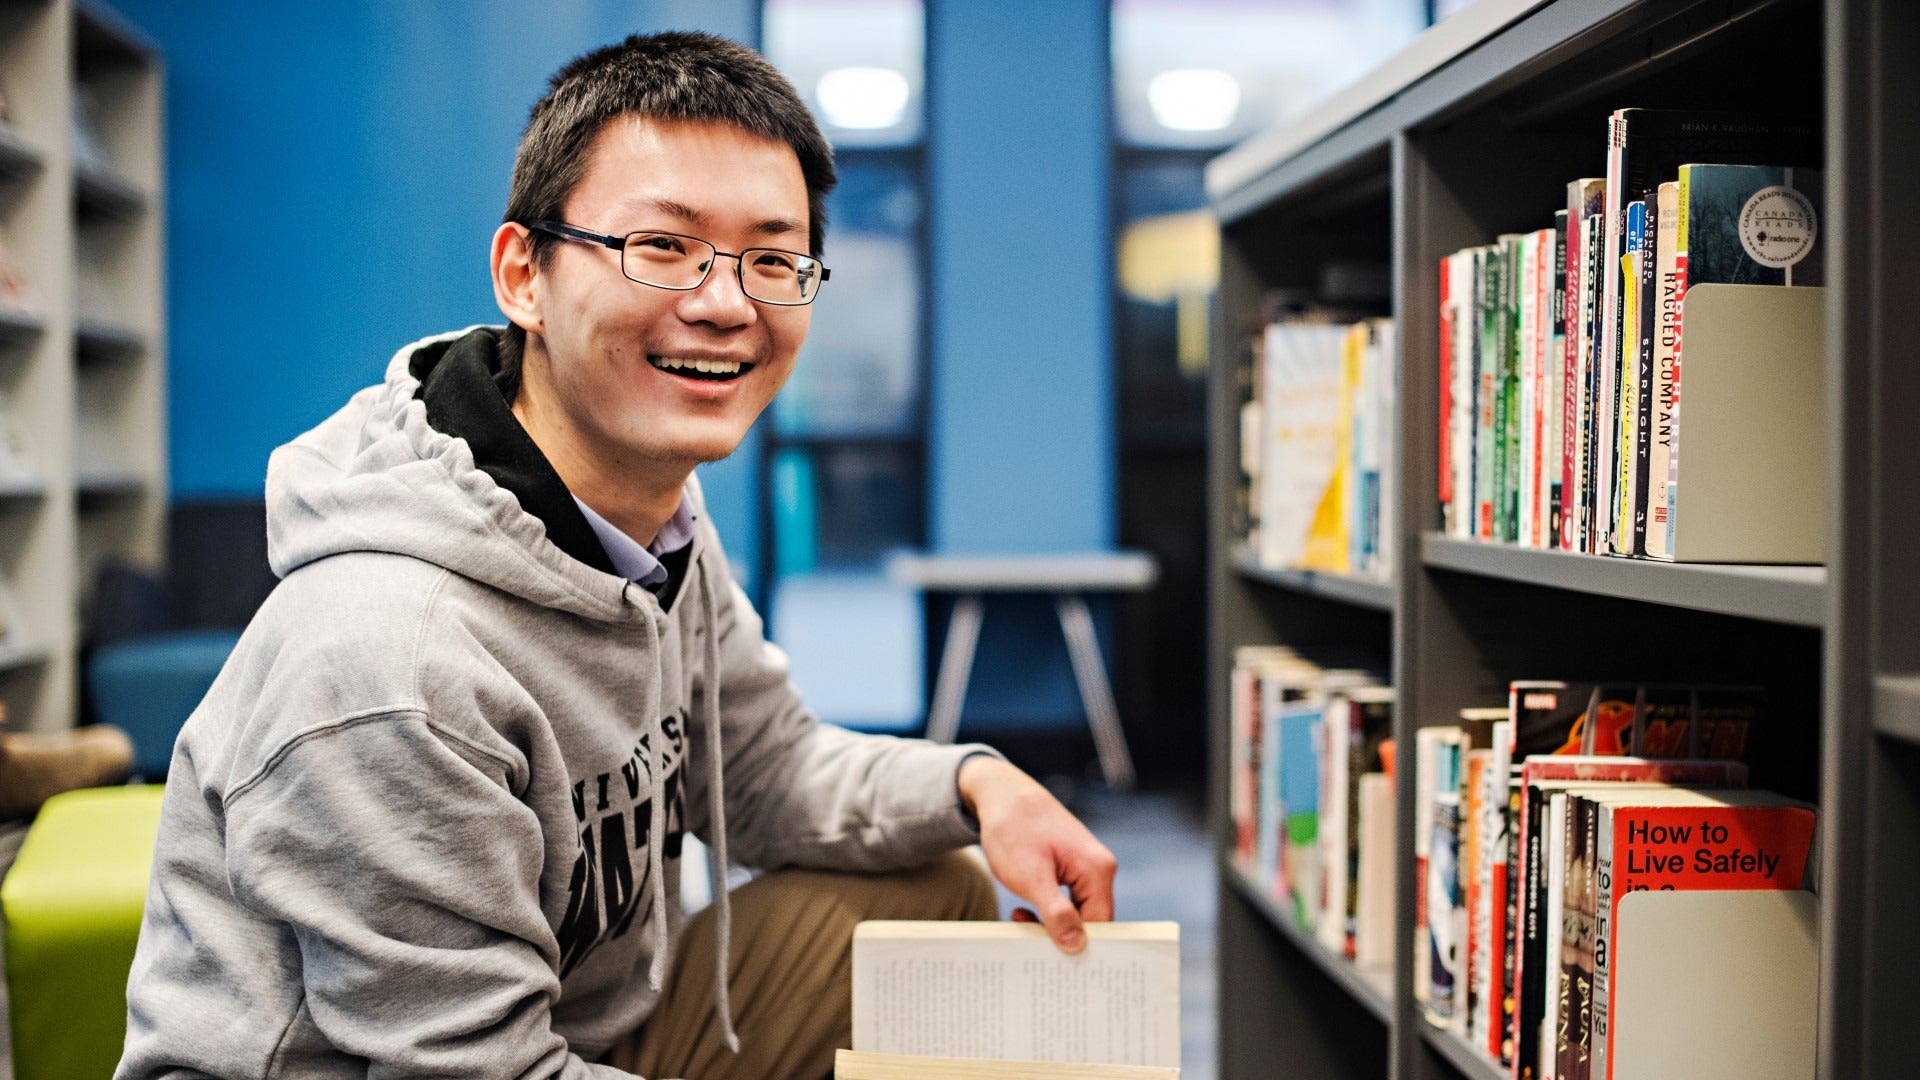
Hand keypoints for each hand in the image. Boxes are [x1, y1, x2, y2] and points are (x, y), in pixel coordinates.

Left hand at [958, 755, 1116, 954]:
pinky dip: (1047, 911)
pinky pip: (1067, 901)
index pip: (1101, 925)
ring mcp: (1086, 867)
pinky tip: (1023, 911)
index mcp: (1098, 870)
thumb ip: (1056, 913)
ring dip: (1050, 923)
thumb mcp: (1030, 876)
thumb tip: (1077, 946)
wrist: (999, 793)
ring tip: (1020, 920)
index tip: (1049, 959)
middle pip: (1092, 921)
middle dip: (1062, 936)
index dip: (1077, 945)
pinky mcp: (1070, 867)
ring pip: (1077, 912)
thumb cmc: (1013, 828)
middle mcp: (1099, 869)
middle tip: (1029, 944)